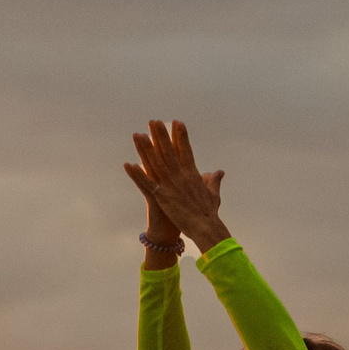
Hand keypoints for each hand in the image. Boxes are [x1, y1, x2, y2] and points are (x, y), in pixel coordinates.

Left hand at [124, 119, 227, 250]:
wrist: (206, 228)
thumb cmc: (210, 213)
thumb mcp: (213, 193)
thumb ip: (214, 180)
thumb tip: (219, 171)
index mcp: (192, 174)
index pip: (185, 150)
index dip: (180, 136)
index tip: (176, 122)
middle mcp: (181, 176)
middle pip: (168, 151)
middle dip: (161, 135)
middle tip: (154, 121)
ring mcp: (170, 186)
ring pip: (155, 163)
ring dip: (145, 149)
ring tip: (138, 135)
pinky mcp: (162, 197)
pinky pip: (147, 184)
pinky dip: (138, 175)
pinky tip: (129, 165)